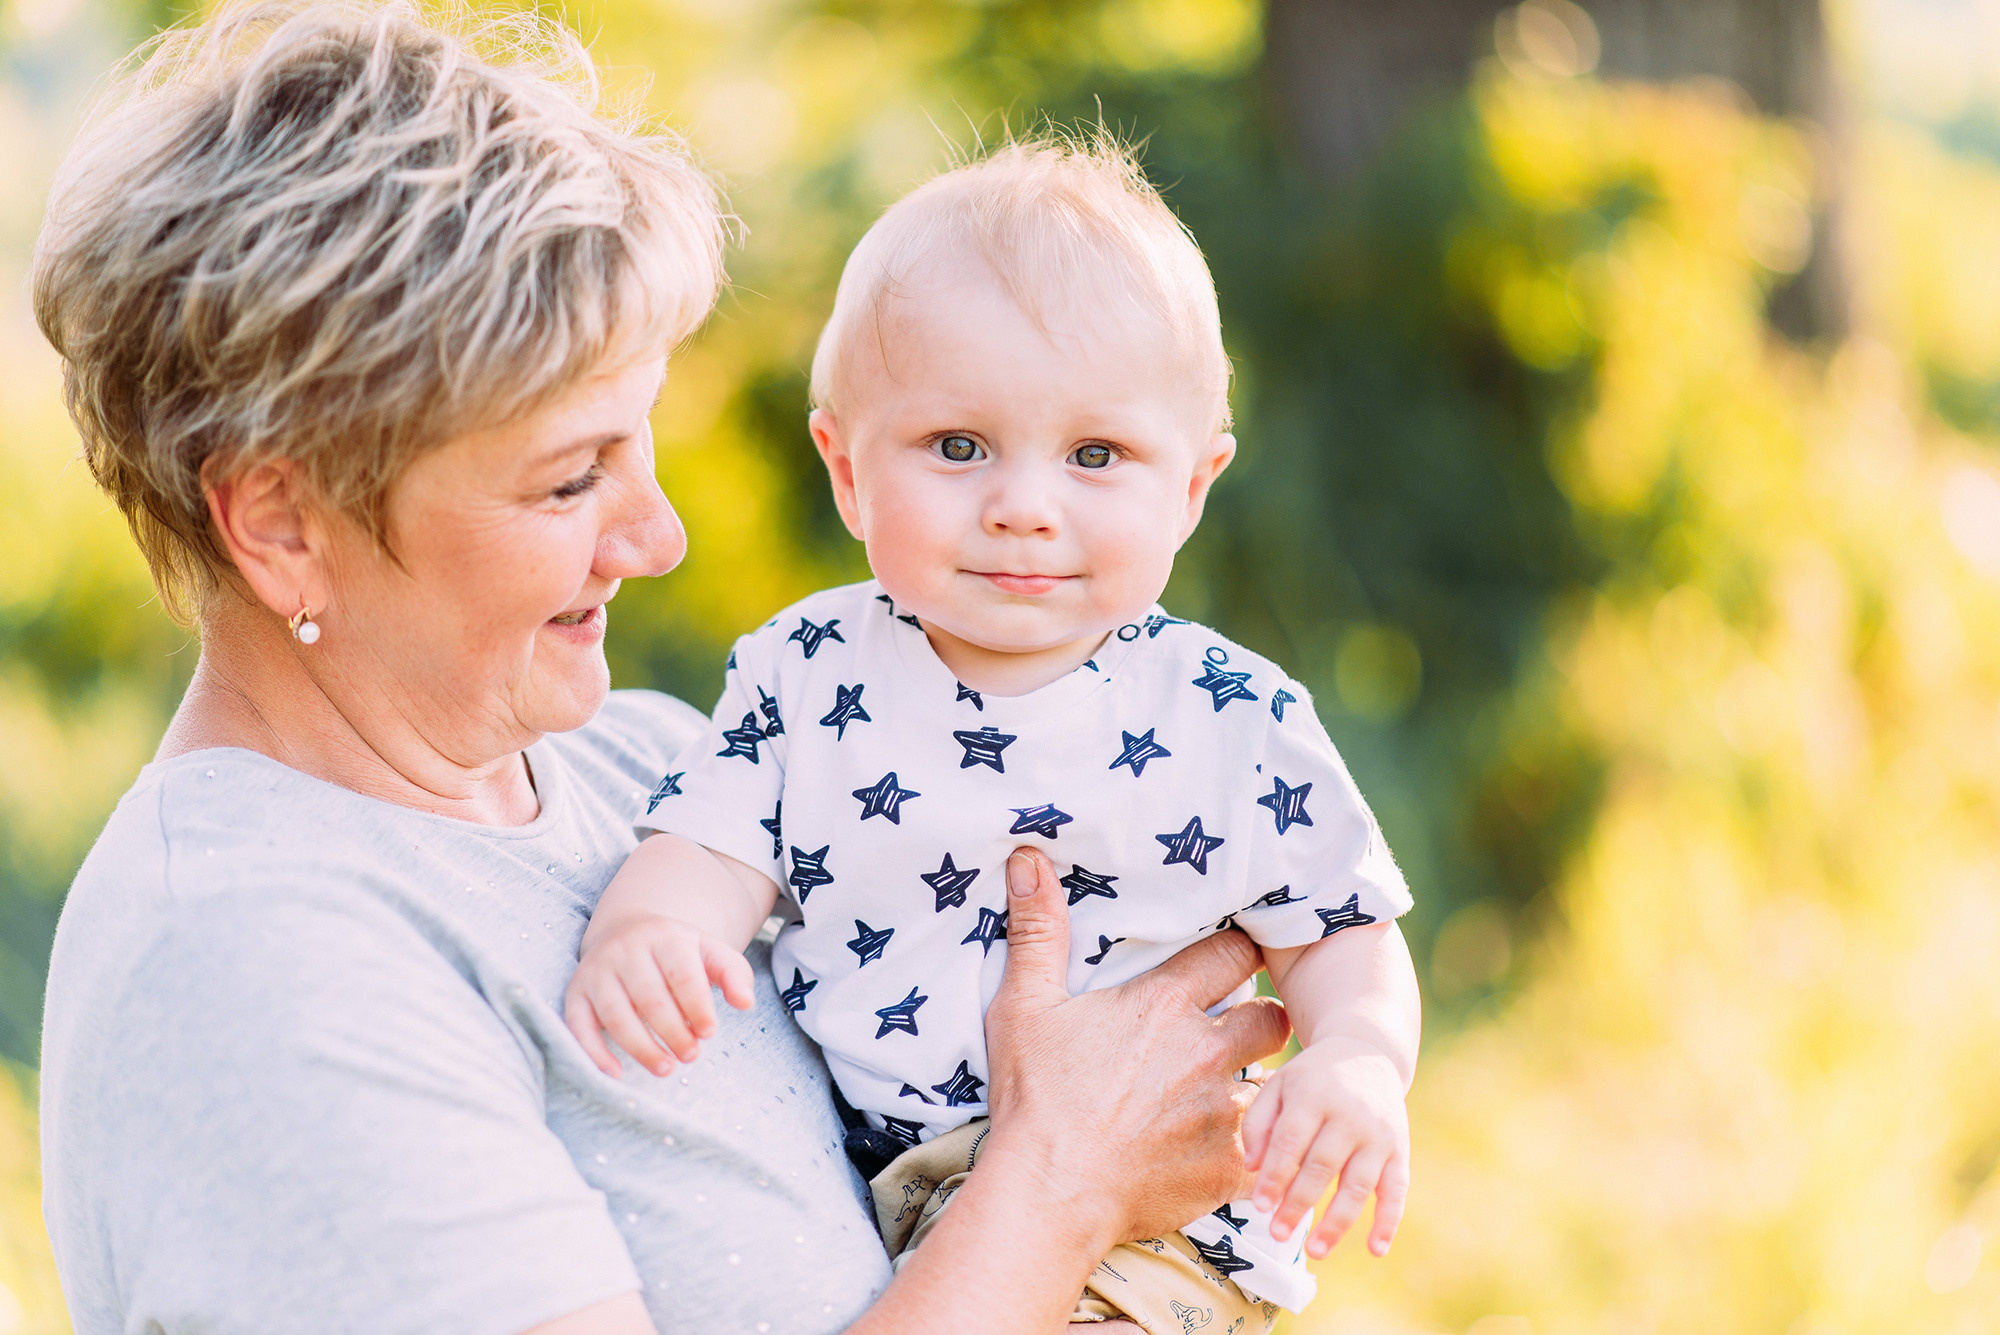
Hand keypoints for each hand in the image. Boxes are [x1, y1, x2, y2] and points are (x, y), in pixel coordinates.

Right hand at [562, 915, 754, 1077]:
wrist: (627, 929)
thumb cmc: (677, 951)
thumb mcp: (710, 952)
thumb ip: (734, 973)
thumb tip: (745, 1003)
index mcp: (665, 937)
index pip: (683, 975)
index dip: (697, 1008)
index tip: (710, 1033)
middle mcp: (626, 950)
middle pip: (650, 998)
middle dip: (673, 1032)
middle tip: (692, 1056)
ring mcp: (597, 970)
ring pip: (615, 1014)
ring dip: (640, 1047)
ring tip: (666, 1068)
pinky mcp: (576, 991)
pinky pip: (578, 1024)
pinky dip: (593, 1052)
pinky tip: (615, 1074)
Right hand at [982, 848, 1292, 1244]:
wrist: (1049, 1191)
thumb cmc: (1035, 1097)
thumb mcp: (1025, 1006)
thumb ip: (1038, 932)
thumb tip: (1029, 858)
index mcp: (1164, 1005)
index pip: (1232, 956)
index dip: (1237, 955)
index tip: (1233, 960)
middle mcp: (1206, 1051)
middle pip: (1271, 1019)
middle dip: (1262, 1021)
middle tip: (1240, 1031)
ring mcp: (1221, 1112)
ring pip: (1270, 1087)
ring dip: (1253, 1089)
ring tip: (1224, 1099)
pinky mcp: (1226, 1167)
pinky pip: (1260, 1152)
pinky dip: (1246, 1153)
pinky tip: (1221, 1154)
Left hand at [1241, 1035, 1409, 1257]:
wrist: (1367, 1053)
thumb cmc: (1311, 1078)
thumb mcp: (1279, 1085)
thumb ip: (1259, 1123)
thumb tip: (1252, 1168)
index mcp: (1314, 1095)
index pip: (1291, 1140)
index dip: (1275, 1175)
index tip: (1260, 1205)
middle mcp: (1350, 1114)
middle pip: (1322, 1165)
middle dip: (1299, 1202)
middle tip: (1278, 1234)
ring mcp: (1378, 1134)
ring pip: (1359, 1184)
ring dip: (1338, 1221)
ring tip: (1315, 1251)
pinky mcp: (1399, 1150)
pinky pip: (1397, 1190)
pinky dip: (1388, 1222)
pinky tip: (1375, 1250)